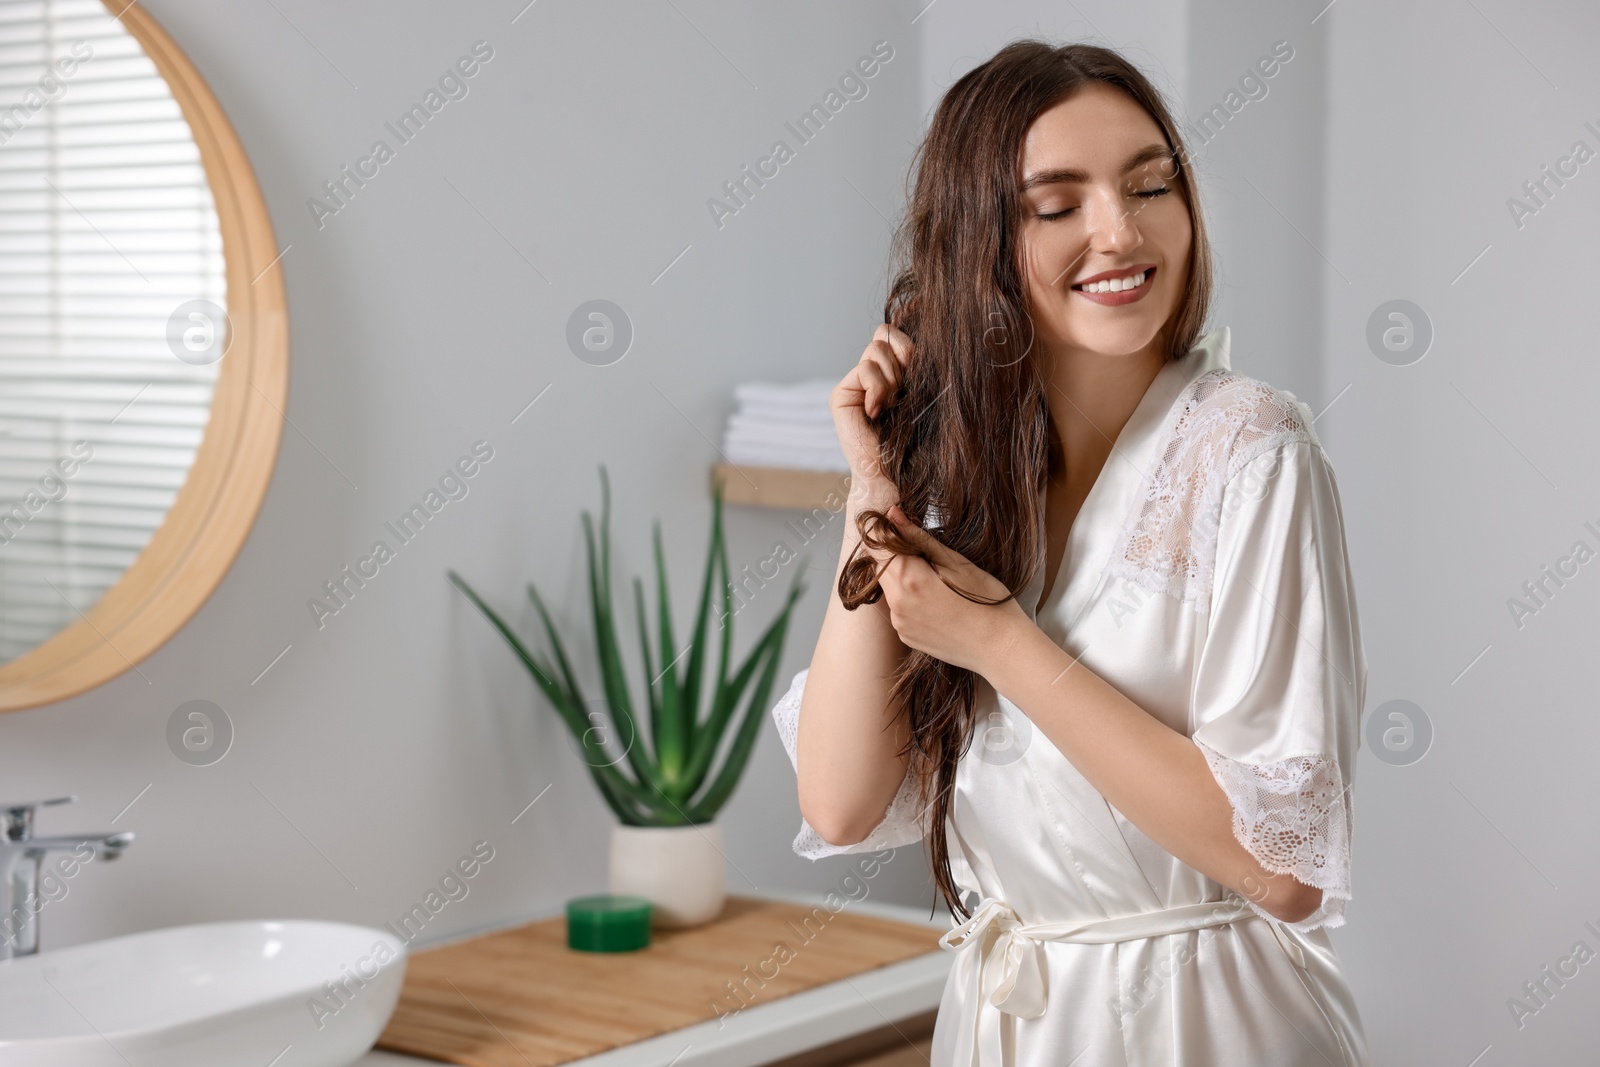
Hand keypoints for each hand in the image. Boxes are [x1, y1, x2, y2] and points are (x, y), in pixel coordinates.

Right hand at [831, 323, 910, 504]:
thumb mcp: (926, 389)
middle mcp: (875, 375)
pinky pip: (865, 369)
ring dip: (892, 379)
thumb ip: (917, 357)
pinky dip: (878, 389)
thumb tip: (911, 307)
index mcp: (897, 372)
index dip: (909, 340)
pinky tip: (876, 413)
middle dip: (904, 360)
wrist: (896, 475)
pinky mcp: (842, 394)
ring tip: (891, 407)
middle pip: (886, 335)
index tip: (918, 359)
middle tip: (904, 393)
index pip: (898, 332)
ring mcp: (857, 384)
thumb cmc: (919, 439)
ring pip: (876, 349)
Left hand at [876, 504, 1030, 677]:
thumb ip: (920, 539)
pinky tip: (935, 600)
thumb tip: (893, 514)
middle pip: (880, 567)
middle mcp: (897, 605)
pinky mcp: (907, 637)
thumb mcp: (956, 563)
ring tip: (933, 577)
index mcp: (909, 581)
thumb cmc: (988, 602)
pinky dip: (908, 599)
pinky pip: (898, 610)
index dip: (884, 531)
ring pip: (888, 589)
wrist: (1001, 649)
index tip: (898, 523)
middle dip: (893, 553)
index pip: (877, 545)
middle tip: (922, 550)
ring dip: (900, 577)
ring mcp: (900, 625)